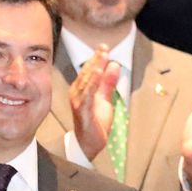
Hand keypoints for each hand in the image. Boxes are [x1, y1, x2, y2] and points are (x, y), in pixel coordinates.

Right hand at [70, 48, 121, 162]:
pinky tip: (98, 73)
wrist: (89, 144)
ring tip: (102, 57)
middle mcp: (77, 93)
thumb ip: (109, 83)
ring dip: (94, 68)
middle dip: (96, 60)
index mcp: (81, 89)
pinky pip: (87, 95)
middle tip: (104, 47)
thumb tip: (114, 65)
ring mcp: (78, 102)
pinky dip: (92, 83)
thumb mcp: (105, 99)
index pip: (89, 71)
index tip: (104, 47)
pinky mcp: (82, 111)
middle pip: (87, 73)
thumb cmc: (95, 122)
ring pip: (86, 82)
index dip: (96, 59)